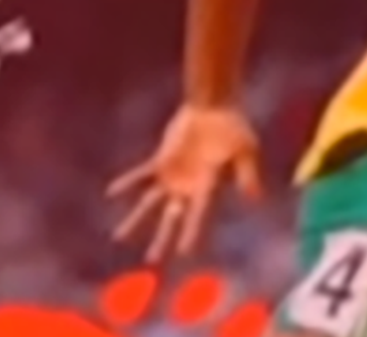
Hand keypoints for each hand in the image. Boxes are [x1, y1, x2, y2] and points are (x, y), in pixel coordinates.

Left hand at [109, 99, 265, 263]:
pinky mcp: (161, 161)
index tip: (185, 252)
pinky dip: (127, 183)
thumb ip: (247, 173)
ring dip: (135, 219)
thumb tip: (254, 197)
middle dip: (161, 239)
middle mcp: (187, 188)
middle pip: (170, 219)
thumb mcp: (245, 150)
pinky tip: (111, 192)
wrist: (214, 106)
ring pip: (149, 203)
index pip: (197, 216)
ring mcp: (172, 176)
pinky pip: (141, 175)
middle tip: (151, 260)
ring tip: (118, 237)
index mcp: (208, 188)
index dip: (191, 232)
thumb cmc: (234, 127)